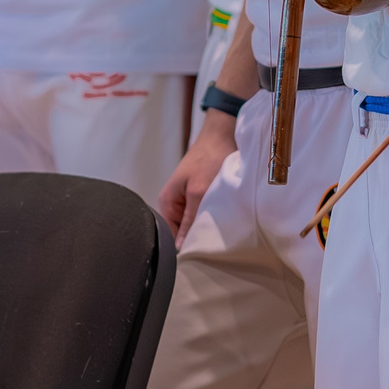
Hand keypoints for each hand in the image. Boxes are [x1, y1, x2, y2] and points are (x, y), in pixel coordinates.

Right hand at [160, 110, 236, 239]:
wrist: (223, 135)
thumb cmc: (209, 159)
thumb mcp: (199, 192)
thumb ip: (190, 220)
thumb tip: (181, 247)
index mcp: (166, 202)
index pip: (171, 236)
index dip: (185, 245)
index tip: (202, 252)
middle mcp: (174, 203)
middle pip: (182, 231)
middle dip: (197, 235)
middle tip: (214, 241)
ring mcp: (186, 200)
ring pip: (194, 223)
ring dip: (206, 225)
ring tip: (219, 227)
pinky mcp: (198, 196)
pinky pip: (202, 214)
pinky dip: (211, 215)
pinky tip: (222, 217)